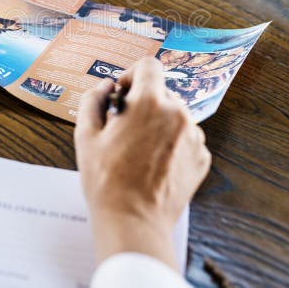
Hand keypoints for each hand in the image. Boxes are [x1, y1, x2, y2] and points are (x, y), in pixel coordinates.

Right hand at [74, 58, 210, 270]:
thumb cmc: (107, 182)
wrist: (134, 222)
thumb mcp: (86, 135)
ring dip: (158, 124)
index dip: (132, 74)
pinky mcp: (202, 158)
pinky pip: (186, 139)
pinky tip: (153, 164)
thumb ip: (94, 99)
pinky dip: (171, 145)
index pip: (149, 66)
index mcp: (150, 103)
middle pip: (161, 92)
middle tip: (123, 130)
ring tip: (138, 152)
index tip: (122, 93)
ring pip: (174, 116)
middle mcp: (178, 114)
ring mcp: (194, 137)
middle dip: (143, 104)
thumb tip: (106, 86)